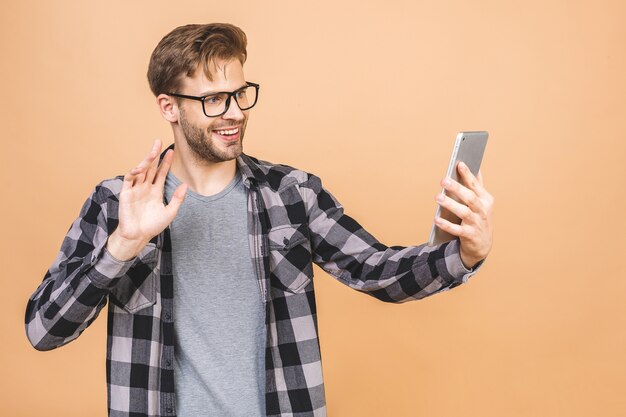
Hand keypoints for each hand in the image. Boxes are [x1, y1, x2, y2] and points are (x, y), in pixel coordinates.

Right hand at [106, 139, 187, 260]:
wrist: (138, 236)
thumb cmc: (153, 226)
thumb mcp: (170, 212)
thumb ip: (177, 199)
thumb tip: (185, 185)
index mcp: (155, 190)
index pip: (161, 172)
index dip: (166, 162)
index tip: (172, 151)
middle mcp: (145, 187)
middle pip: (150, 167)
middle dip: (154, 154)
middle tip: (158, 141)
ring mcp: (135, 189)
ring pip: (140, 170)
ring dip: (146, 161)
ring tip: (153, 152)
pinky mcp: (126, 193)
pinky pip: (129, 180)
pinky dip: (133, 172)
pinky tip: (139, 167)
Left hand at [434, 161, 493, 268]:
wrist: (482, 245)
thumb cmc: (479, 218)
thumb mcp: (482, 202)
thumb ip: (478, 186)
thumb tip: (476, 167)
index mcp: (485, 199)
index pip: (475, 185)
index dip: (468, 174)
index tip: (459, 164)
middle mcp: (482, 210)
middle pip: (469, 197)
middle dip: (457, 188)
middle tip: (444, 180)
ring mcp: (477, 223)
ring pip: (463, 212)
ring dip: (450, 204)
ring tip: (438, 197)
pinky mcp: (469, 235)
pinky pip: (456, 230)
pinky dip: (446, 225)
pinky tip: (436, 219)